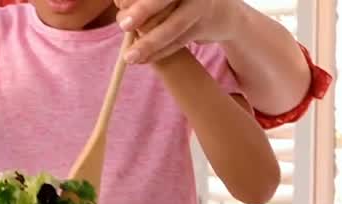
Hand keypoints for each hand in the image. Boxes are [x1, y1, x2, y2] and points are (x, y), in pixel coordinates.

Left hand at [116, 0, 245, 63]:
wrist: (222, 11)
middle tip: (123, 24)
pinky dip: (159, 53)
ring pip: (173, 27)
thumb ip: (142, 1)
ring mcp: (201, 7)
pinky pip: (178, 43)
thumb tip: (120, 6)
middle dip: (143, 10)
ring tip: (129, 57)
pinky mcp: (204, 28)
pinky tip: (143, 60)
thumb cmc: (181, 1)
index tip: (119, 3)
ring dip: (149, 44)